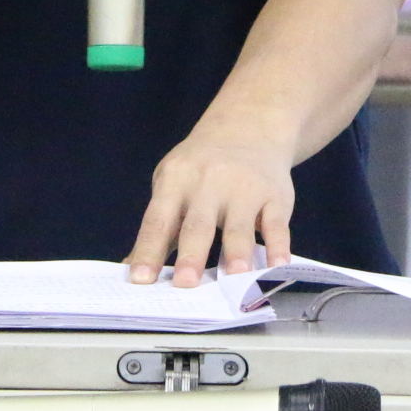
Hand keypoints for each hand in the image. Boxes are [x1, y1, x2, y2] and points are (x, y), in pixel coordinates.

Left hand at [125, 128, 294, 287]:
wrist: (248, 126)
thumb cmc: (201, 167)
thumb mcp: (172, 184)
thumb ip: (159, 227)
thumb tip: (131, 268)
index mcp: (176, 181)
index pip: (158, 220)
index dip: (148, 250)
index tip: (140, 280)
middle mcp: (208, 182)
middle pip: (198, 224)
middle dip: (191, 255)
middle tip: (185, 284)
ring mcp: (244, 189)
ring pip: (239, 225)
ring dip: (237, 252)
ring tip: (236, 277)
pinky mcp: (274, 196)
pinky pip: (277, 224)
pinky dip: (279, 247)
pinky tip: (277, 266)